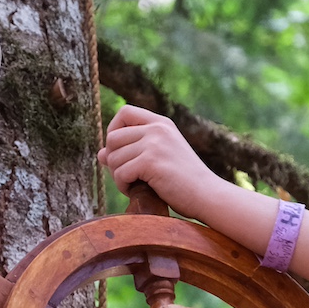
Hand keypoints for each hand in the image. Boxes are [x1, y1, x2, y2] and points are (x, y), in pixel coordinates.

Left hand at [98, 106, 216, 220]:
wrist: (208, 196)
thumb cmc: (184, 181)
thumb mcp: (158, 159)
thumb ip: (132, 152)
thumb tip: (100, 154)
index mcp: (161, 124)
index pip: (124, 112)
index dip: (113, 130)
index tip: (119, 151)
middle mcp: (157, 129)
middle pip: (112, 138)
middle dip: (114, 160)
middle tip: (128, 176)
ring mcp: (154, 144)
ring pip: (113, 158)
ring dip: (118, 176)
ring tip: (135, 185)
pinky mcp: (151, 162)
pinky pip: (120, 173)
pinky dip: (123, 186)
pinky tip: (137, 192)